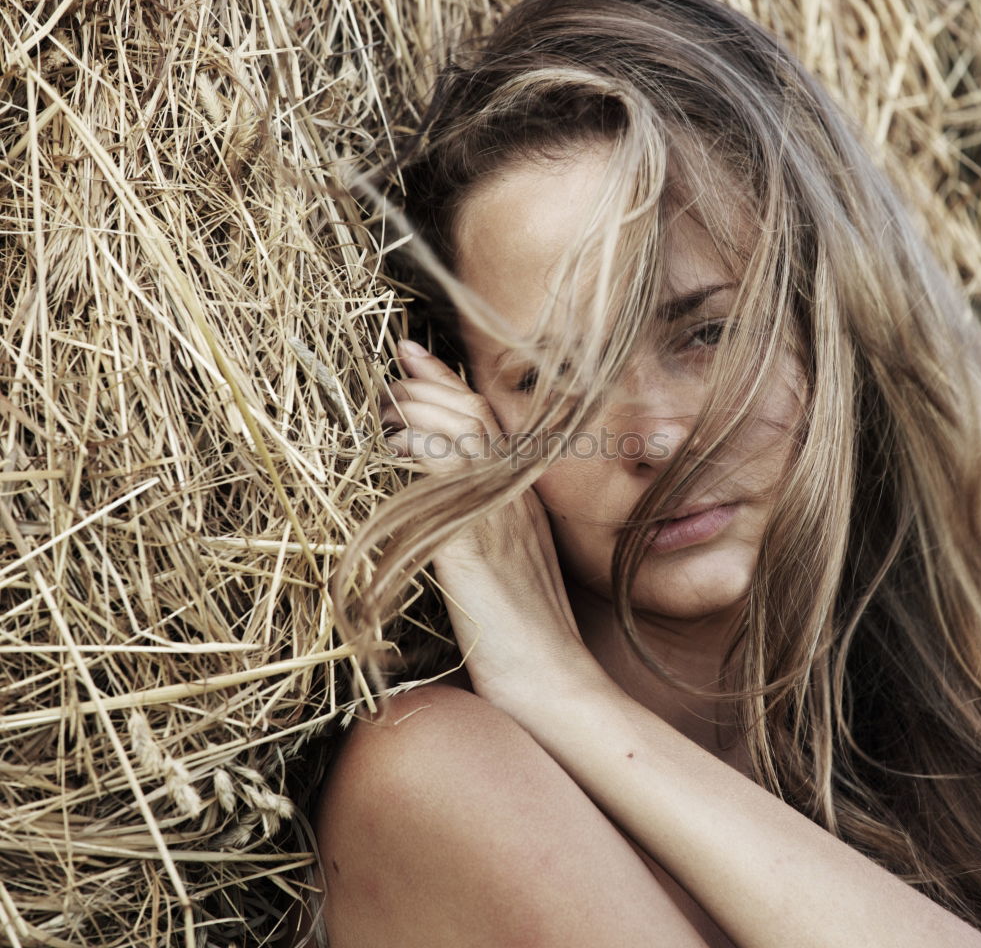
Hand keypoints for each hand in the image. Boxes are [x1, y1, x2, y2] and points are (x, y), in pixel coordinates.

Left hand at [380, 338, 600, 709]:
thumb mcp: (512, 559)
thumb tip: (449, 493)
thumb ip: (489, 518)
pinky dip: (417, 452)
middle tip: (390, 382)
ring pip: (459, 433)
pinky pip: (445, 476)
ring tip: (384, 411)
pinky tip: (393, 450)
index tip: (414, 355)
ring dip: (416, 411)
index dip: (448, 381)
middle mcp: (515, 493)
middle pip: (471, 413)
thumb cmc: (526, 625)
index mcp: (524, 494)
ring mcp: (498, 513)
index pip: (486, 418)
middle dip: (425, 387)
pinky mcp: (475, 541)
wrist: (548, 674)